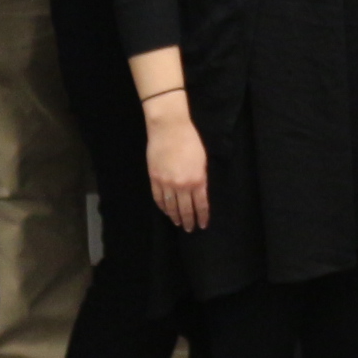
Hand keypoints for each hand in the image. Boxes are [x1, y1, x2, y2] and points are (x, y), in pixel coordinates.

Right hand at [145, 99, 209, 228]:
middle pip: (186, 209)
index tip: (203, 224)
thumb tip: (200, 192)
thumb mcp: (203, 160)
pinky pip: (158, 198)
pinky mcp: (154, 179)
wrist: (169, 129)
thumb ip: (201, 178)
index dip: (202, 216)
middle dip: (189, 221)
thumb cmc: (190, 140)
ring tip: (178, 223)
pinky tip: (166, 211)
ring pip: (171, 206)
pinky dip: (163, 207)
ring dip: (175, 216)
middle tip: (190, 228)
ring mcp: (166, 183)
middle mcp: (182, 185)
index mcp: (197, 180)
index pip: (201, 205)